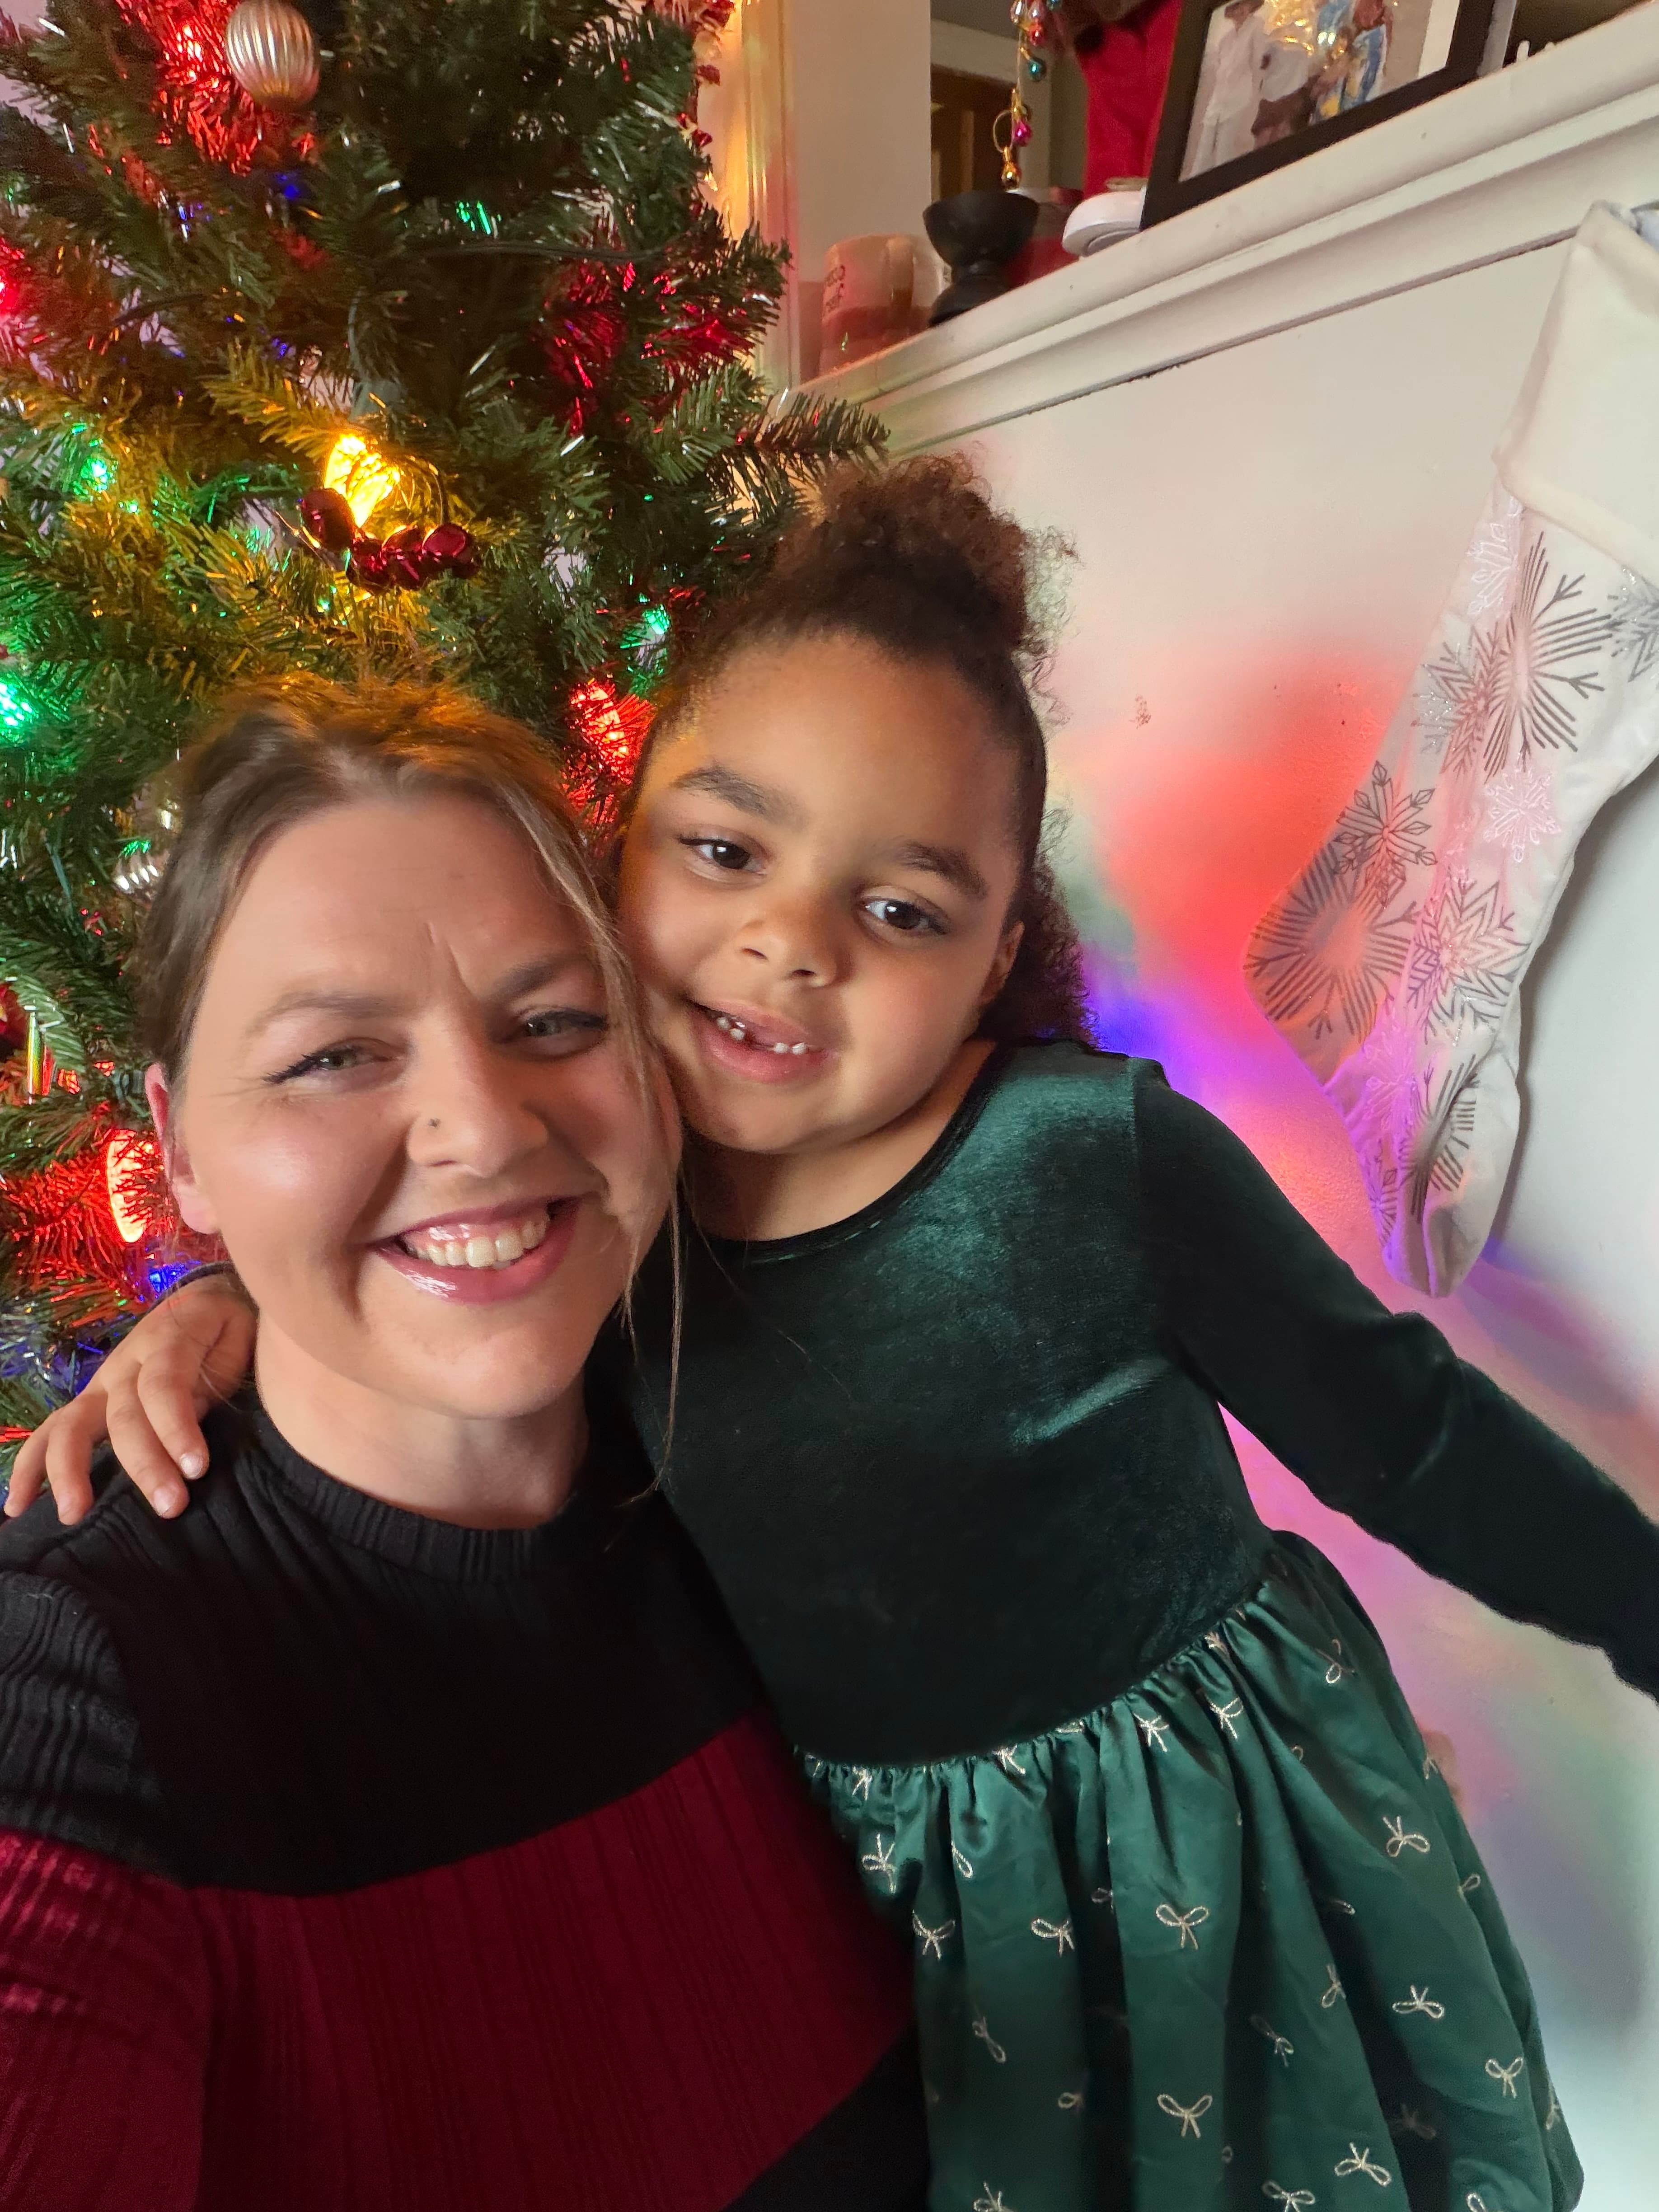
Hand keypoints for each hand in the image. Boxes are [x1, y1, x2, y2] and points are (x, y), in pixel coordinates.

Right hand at [5, 1277, 256, 1525]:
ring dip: (69, 1471)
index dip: (177, 1428)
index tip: (197, 1468)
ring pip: (72, 1426)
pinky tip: (17, 1505)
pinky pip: (52, 1432)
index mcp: (167, 1343)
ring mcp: (100, 1385)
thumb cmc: (227, 1327)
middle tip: (169, 1506)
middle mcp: (124, 1365)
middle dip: (144, 1464)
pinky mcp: (88, 1403)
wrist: (203, 1298)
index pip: (164, 1388)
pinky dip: (30, 1467)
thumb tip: (193, 1422)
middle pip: (124, 1417)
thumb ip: (217, 1378)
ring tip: (73, 1513)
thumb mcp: (238, 1340)